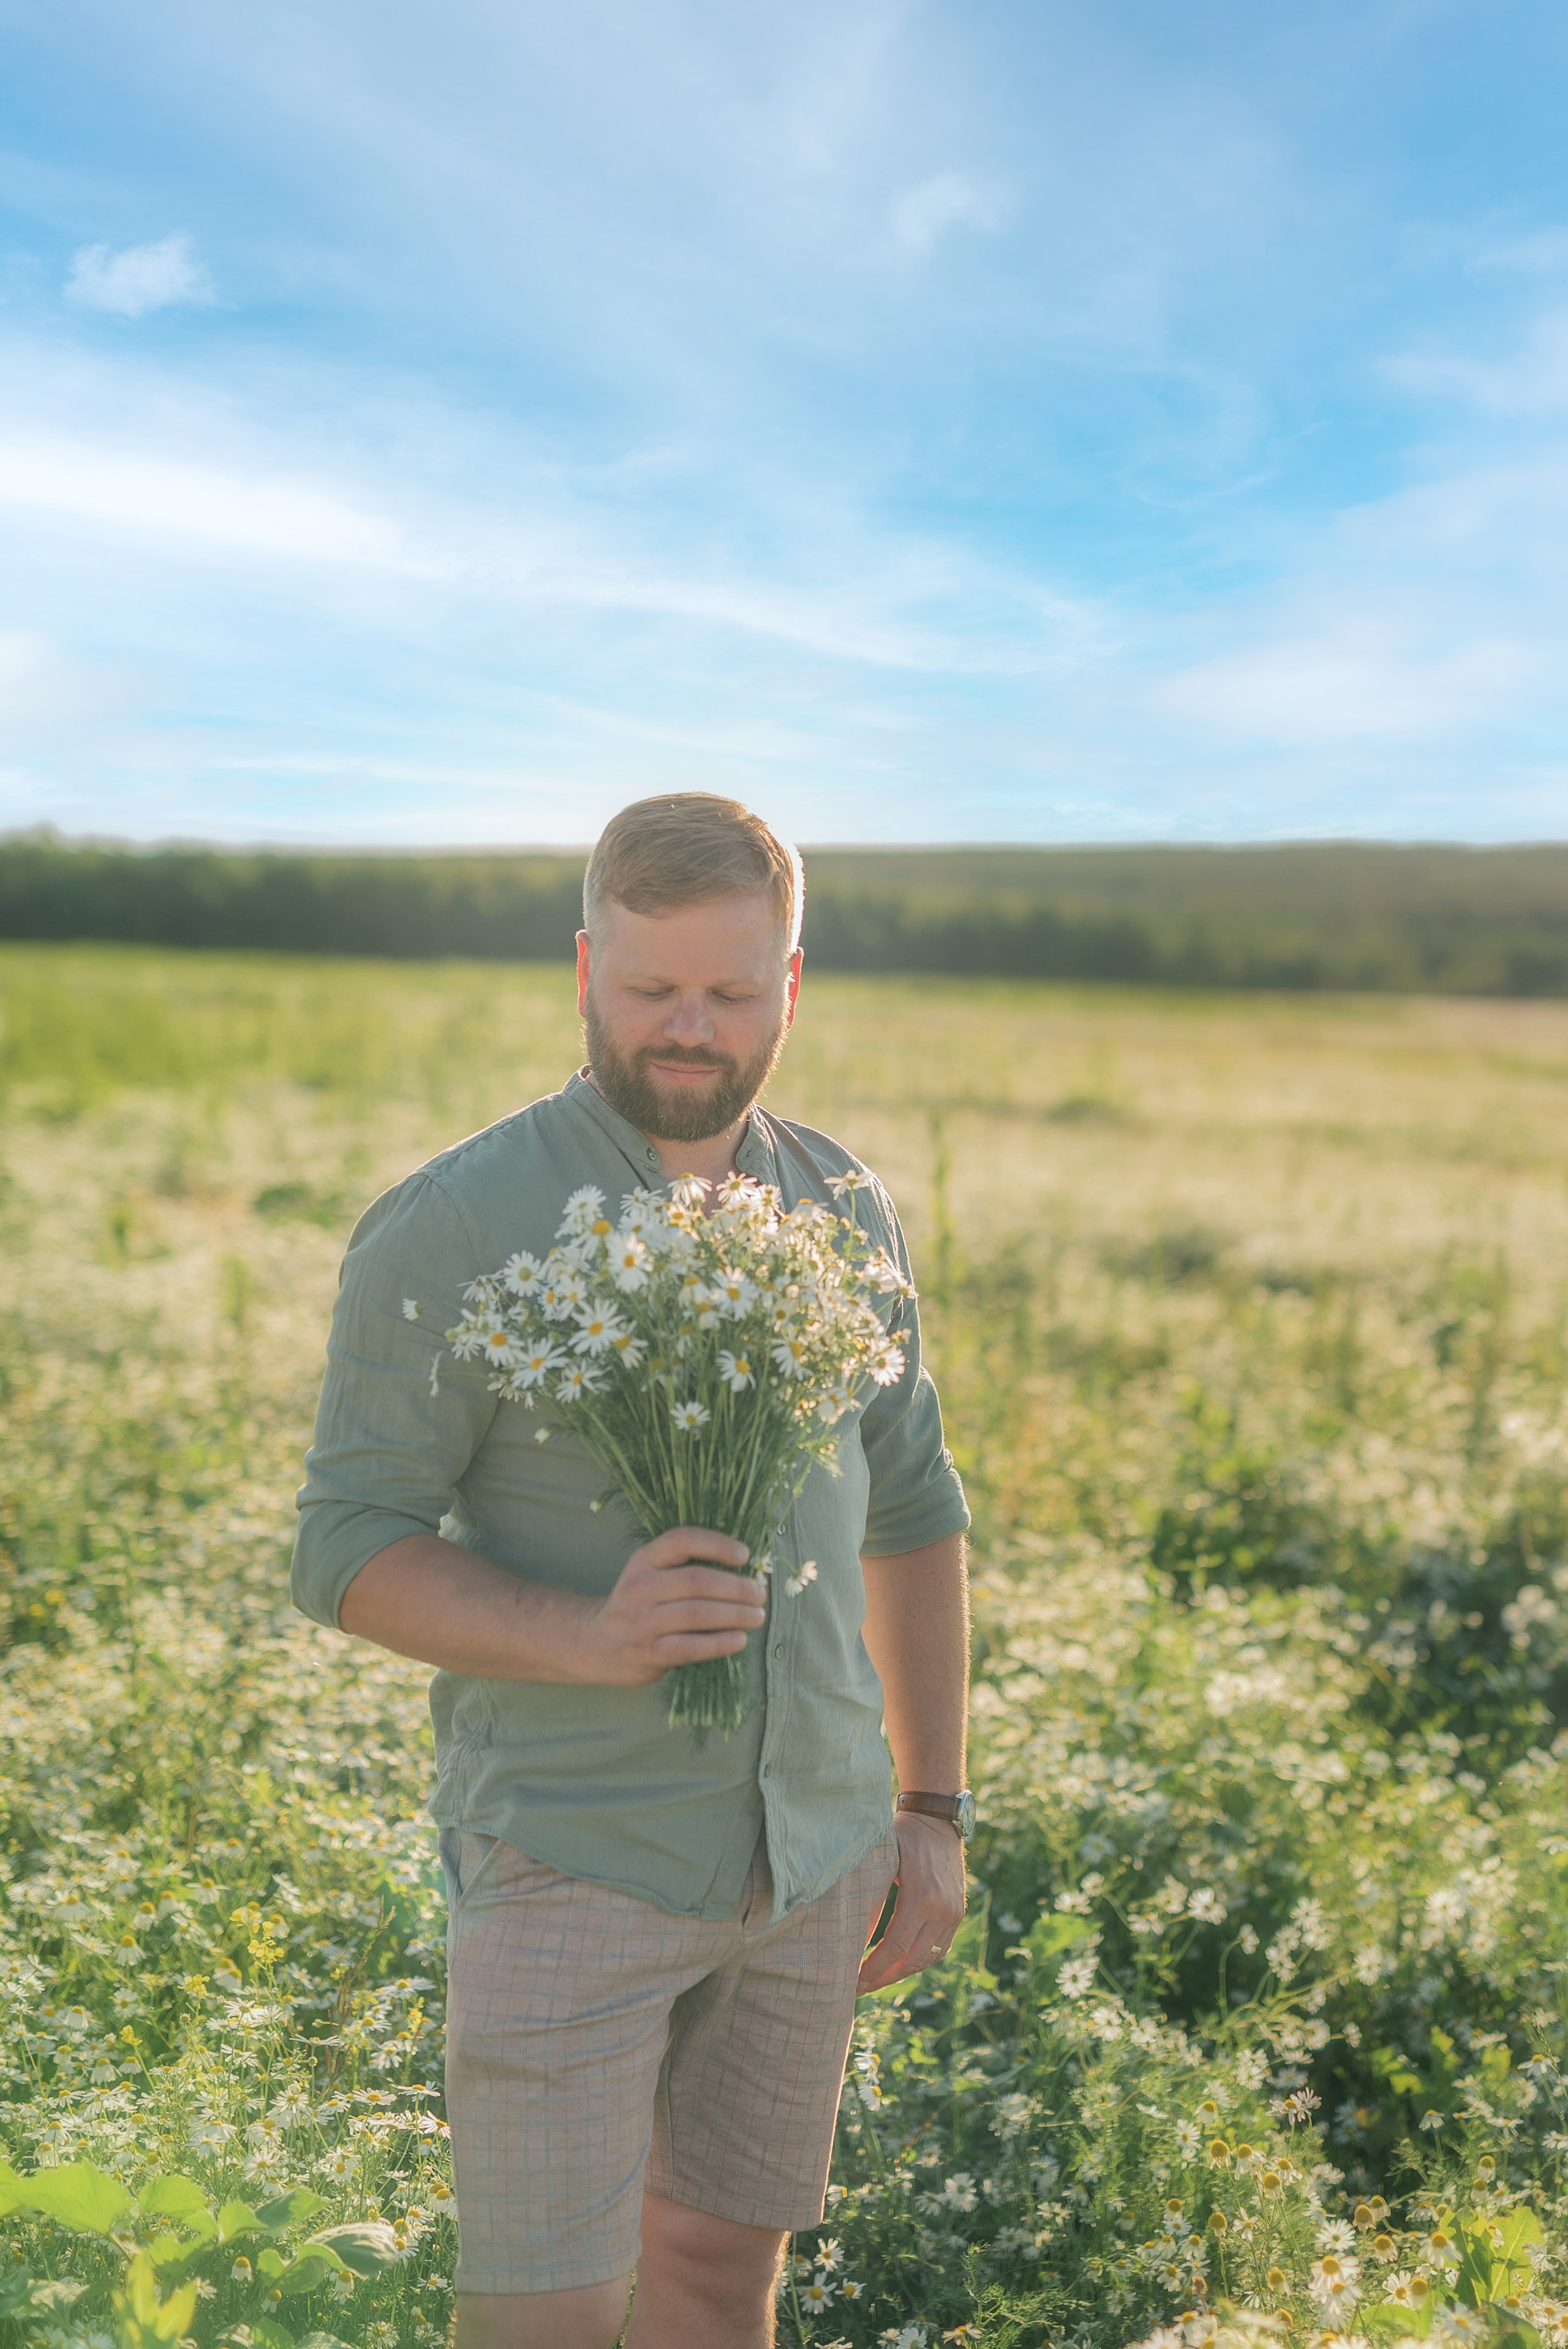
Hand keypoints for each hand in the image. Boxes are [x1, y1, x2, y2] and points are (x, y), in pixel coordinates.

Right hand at [576, 1528, 766, 1686]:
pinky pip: (691, 1647)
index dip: (716, 1544)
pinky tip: (739, 1640)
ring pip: (697, 1614)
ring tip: (757, 1616)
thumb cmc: (638, 1605)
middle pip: (697, 1581)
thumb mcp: (649, 1576)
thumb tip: (744, 1571)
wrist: (595, 1644)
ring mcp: (643, 1622)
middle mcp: (640, 1587)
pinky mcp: (649, 1653)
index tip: (744, 1555)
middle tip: (760, 1594)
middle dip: (736, 1587)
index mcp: (643, 1560)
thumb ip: (684, 1569)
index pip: (681, 1540)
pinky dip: (720, 1643)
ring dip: (735, 1615)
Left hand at [857, 1810, 967, 1991]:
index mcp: (921, 1897)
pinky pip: (941, 1948)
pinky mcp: (958, 1912)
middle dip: (883, 1978)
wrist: (937, 1819)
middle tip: (859, 1988)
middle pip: (912, 1960)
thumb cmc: (902, 1835)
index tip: (853, 1980)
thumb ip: (868, 1897)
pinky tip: (901, 1964)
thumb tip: (846, 1935)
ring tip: (877, 1979)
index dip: (873, 1969)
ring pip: (928, 1958)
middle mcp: (941, 1910)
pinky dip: (921, 1960)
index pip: (895, 1947)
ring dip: (902, 1972)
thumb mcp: (882, 1860)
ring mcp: (953, 1913)